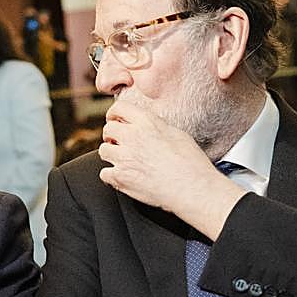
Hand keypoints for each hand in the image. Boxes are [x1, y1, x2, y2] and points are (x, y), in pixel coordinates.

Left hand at [99, 99, 245, 239]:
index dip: (114, 114)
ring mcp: (124, 157)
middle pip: (108, 129)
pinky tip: (123, 176)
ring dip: (111, 155)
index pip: (119, 108)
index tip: (114, 119)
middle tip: (119, 143)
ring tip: (123, 160)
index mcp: (147, 122)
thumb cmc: (191, 164)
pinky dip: (111, 176)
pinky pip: (104, 173)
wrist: (192, 188)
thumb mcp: (177, 134)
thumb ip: (156, 127)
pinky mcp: (121, 177)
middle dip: (112, 135)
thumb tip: (148, 127)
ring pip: (103, 151)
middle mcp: (133, 137)